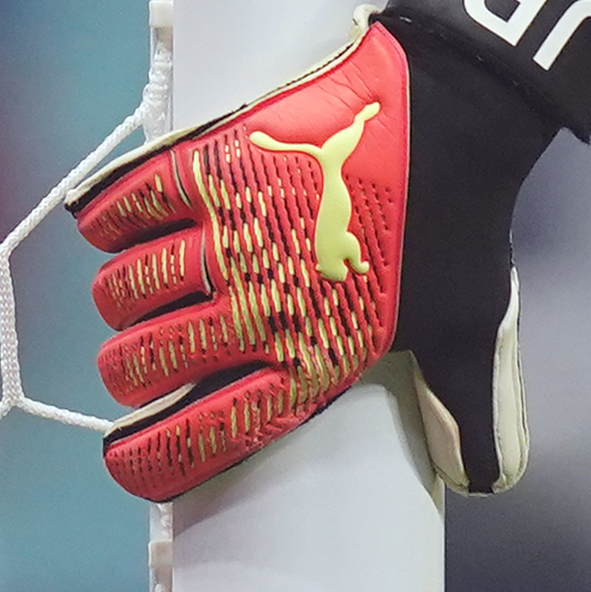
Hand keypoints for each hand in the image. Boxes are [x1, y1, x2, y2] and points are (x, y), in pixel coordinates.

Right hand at [77, 0, 590, 501]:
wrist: (459, 110)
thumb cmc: (463, 223)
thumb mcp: (471, 327)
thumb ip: (468, 409)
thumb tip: (481, 481)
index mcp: (317, 361)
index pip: (201, 438)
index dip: (147, 461)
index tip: (120, 459)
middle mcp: (263, 310)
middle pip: (139, 365)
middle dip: (128, 369)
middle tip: (139, 353)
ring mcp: (233, 236)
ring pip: (121, 292)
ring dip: (122, 295)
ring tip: (141, 286)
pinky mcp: (214, 164)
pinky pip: (123, 208)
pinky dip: (110, 217)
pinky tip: (118, 223)